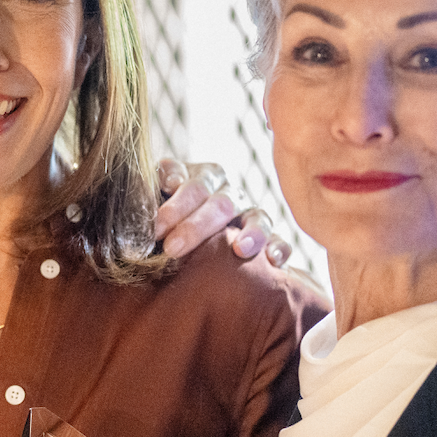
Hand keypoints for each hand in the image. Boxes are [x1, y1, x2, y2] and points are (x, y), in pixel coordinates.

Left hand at [153, 158, 289, 265]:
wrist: (180, 235)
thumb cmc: (164, 214)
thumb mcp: (156, 193)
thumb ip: (160, 181)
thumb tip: (170, 181)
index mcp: (206, 176)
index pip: (195, 187)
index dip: (176, 207)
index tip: (156, 229)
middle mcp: (231, 193)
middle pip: (221, 204)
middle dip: (196, 228)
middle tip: (173, 249)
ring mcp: (252, 214)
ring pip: (258, 218)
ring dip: (251, 233)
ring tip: (240, 250)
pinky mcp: (269, 238)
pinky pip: (280, 240)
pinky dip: (279, 247)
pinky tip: (273, 260)